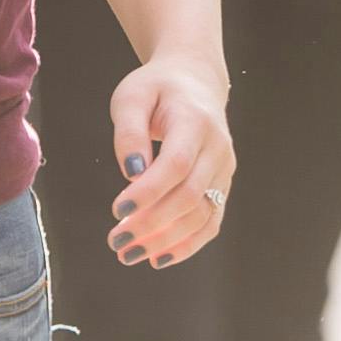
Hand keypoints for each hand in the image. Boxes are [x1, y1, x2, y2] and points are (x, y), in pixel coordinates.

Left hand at [106, 51, 233, 268]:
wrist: (196, 82)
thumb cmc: (156, 89)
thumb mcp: (132, 96)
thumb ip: (129, 132)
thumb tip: (131, 175)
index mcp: (195, 121)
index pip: (176, 164)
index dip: (148, 192)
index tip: (116, 211)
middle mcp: (217, 147)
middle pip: (189, 195)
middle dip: (151, 224)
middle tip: (115, 241)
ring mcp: (225, 169)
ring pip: (201, 214)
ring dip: (165, 240)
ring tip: (128, 254)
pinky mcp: (223, 185)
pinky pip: (211, 222)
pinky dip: (187, 245)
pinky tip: (158, 258)